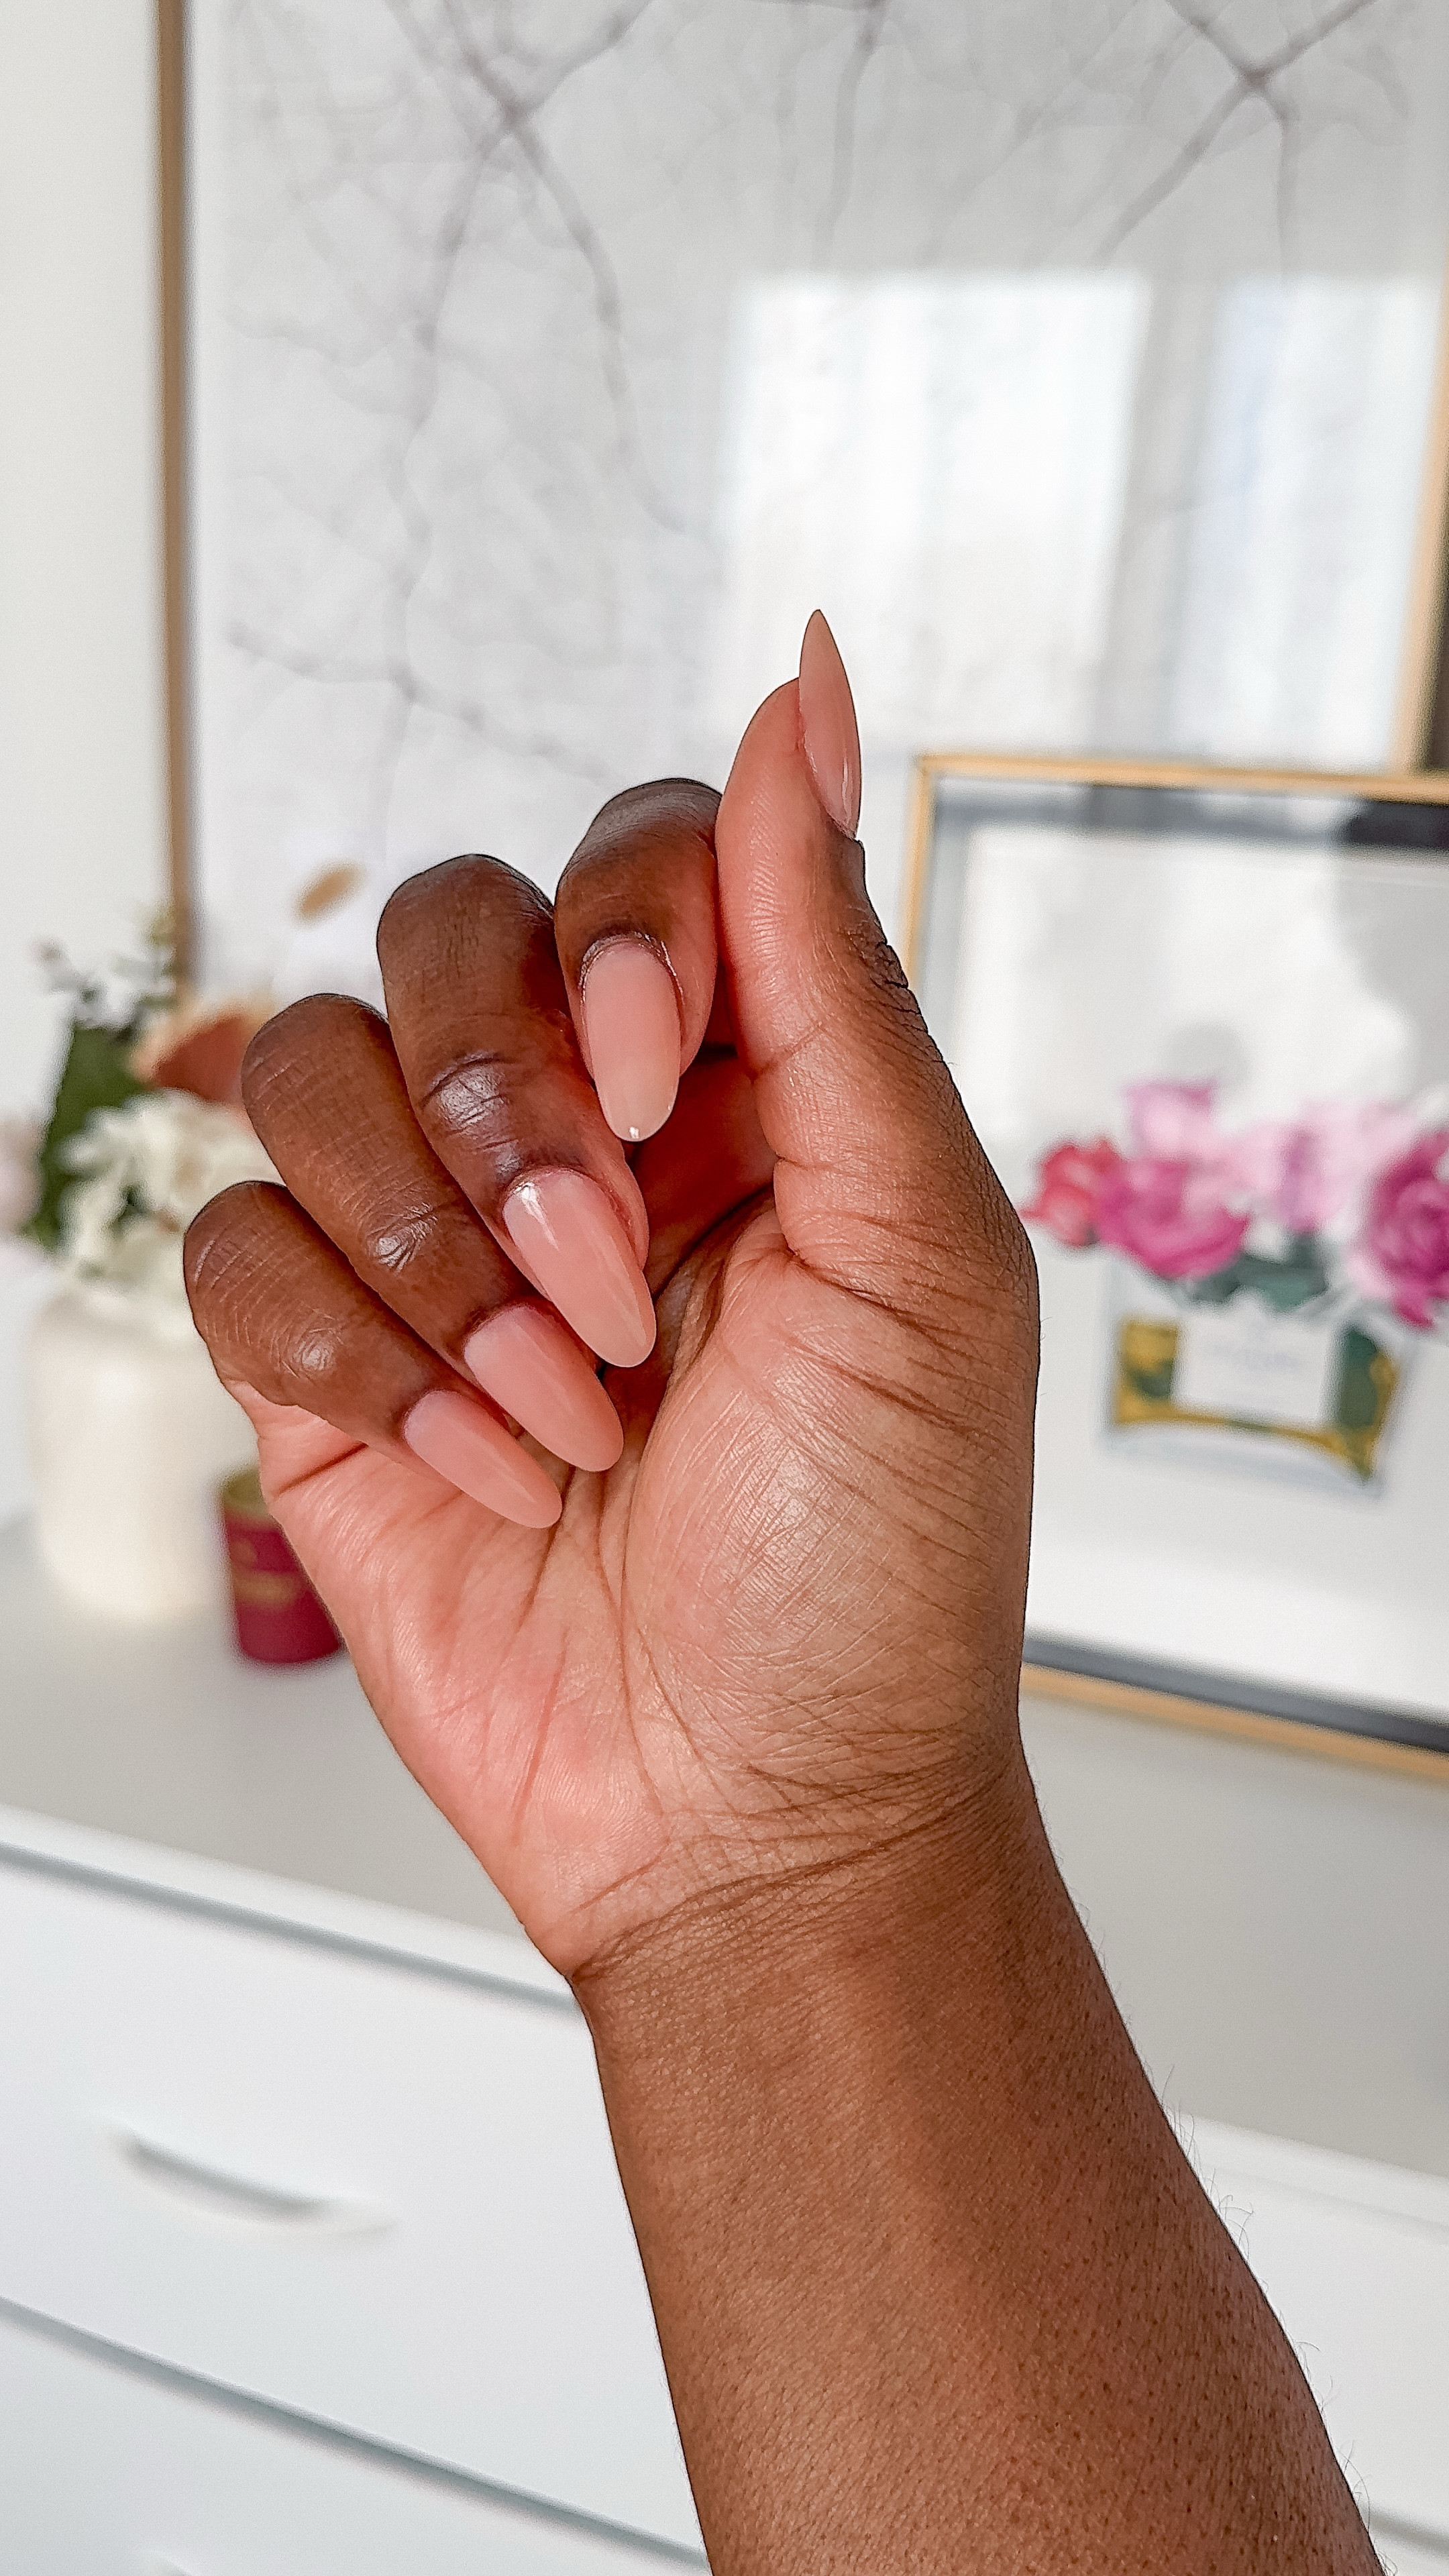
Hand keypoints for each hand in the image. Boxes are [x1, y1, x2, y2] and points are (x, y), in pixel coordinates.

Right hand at [185, 620, 1037, 1975]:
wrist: (756, 1816)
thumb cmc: (879, 1566)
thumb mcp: (919, 1256)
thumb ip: (836, 970)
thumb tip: (809, 686)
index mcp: (754, 1085)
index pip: (637, 855)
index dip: (623, 933)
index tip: (669, 1087)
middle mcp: (588, 1134)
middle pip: (443, 930)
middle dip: (513, 1115)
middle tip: (618, 1291)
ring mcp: (440, 1240)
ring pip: (309, 1072)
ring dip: (436, 1259)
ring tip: (562, 1414)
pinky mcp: (322, 1358)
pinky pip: (233, 1245)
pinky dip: (349, 1355)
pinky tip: (472, 1465)